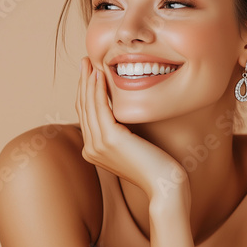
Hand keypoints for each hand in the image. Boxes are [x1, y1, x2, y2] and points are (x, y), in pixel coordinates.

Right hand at [76, 57, 189, 205]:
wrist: (164, 185)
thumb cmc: (155, 165)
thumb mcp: (132, 146)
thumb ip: (121, 132)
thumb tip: (120, 113)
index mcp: (94, 151)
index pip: (86, 116)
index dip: (86, 93)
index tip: (89, 73)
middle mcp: (91, 149)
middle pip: (83, 108)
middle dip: (83, 82)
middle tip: (84, 62)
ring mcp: (97, 145)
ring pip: (88, 106)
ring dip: (87, 81)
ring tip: (89, 63)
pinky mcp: (109, 140)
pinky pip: (99, 108)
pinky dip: (97, 90)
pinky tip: (99, 75)